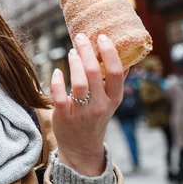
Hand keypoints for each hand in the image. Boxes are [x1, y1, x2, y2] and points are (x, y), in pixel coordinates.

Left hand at [50, 33, 125, 175]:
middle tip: (81, 37)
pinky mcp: (65, 117)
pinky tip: (57, 71)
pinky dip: (57, 82)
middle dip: (87, 52)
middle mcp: (100, 105)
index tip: (102, 37)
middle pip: (96, 73)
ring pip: (79, 84)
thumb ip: (115, 80)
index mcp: (114, 99)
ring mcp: (83, 112)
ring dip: (74, 64)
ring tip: (71, 52)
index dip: (110, 52)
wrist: (82, 147)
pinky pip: (60, 97)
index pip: (117, 73)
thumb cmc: (95, 116)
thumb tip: (125, 54)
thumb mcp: (110, 101)